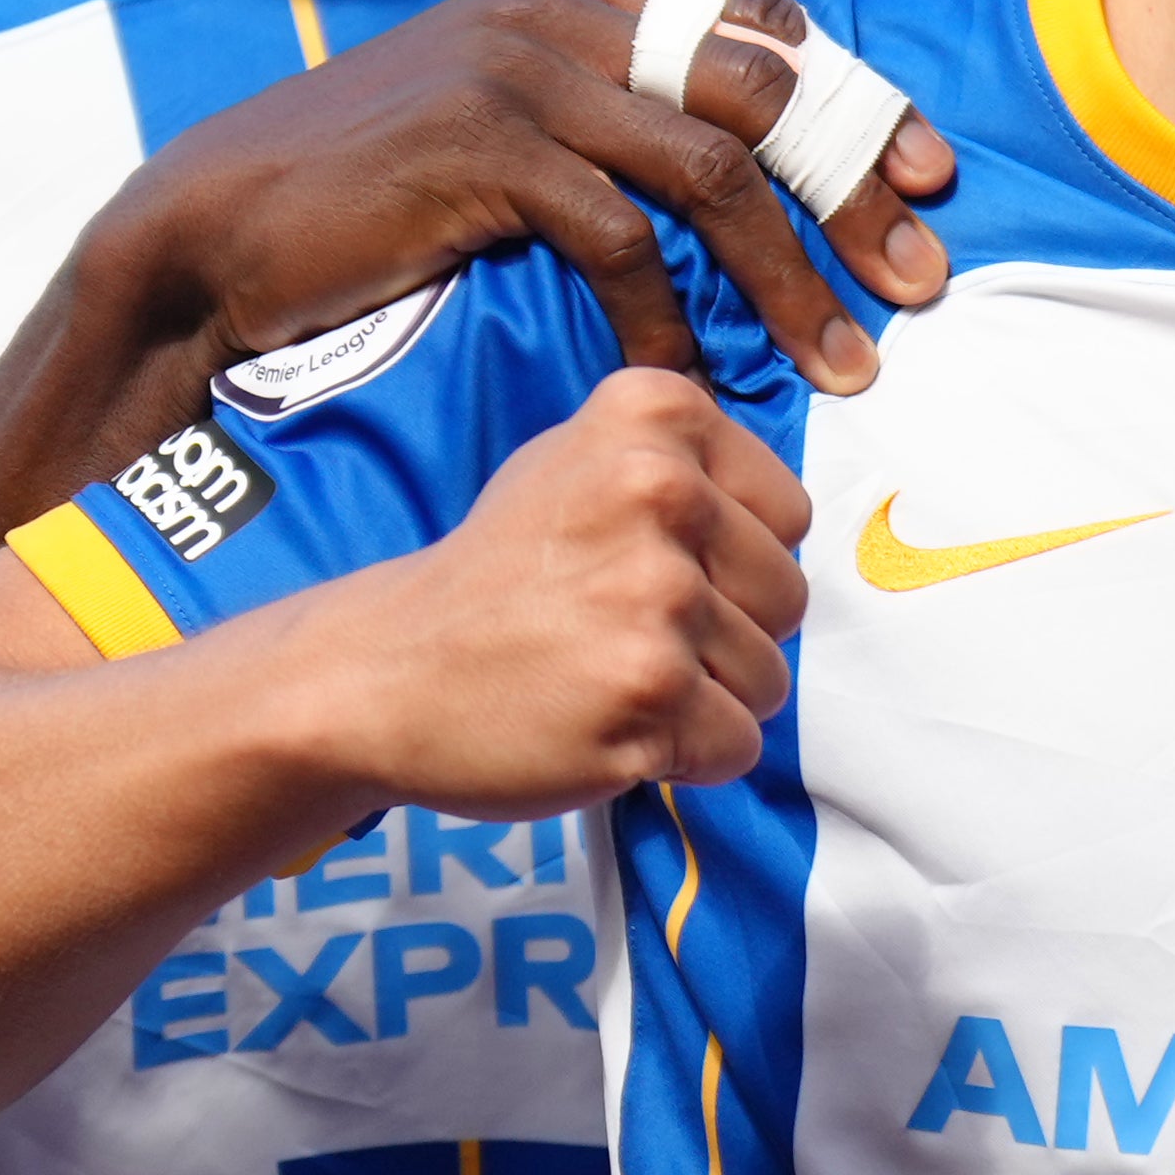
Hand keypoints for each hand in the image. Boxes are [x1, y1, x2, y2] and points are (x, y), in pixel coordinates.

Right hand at [84, 0, 950, 398]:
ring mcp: (518, 73)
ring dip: (789, 275)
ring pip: (711, 169)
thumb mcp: (502, 132)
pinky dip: (666, 312)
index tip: (930, 185)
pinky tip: (686, 374)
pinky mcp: (479, 149)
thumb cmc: (368, 200)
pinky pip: (617, 234)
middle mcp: (558, 13)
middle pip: (762, 92)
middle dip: (855, 190)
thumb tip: (735, 177)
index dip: (860, 104)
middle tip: (919, 283)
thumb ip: (606, 123)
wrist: (217, 231)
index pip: (762, 30)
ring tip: (843, 362)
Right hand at [296, 368, 811, 823]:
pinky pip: (736, 746)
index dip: (730, 561)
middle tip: (623, 635)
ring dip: (705, 702)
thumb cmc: (496, 576)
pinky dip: (684, 758)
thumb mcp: (580, 461)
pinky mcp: (648, 694)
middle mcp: (660, 491)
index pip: (787, 515)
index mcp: (653, 416)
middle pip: (789, 598)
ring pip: (770, 680)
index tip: (647, 569)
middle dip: (726, 636)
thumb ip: (690, 472)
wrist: (383, 670)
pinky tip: (608, 726)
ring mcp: (655, 595)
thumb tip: (791, 531)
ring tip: (611, 677)